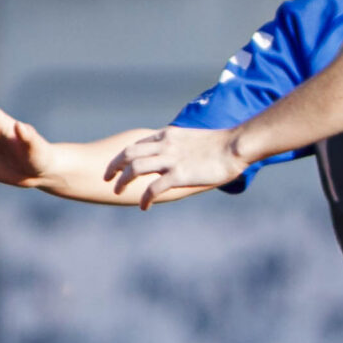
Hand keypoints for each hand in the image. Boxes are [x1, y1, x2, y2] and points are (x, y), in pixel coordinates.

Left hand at [105, 127, 244, 208]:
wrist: (236, 145)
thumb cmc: (220, 144)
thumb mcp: (191, 139)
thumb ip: (178, 145)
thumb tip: (173, 153)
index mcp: (166, 135)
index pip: (136, 144)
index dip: (122, 156)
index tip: (115, 166)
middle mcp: (164, 145)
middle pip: (128, 154)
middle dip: (113, 167)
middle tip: (107, 179)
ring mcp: (170, 160)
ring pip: (135, 168)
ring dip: (123, 181)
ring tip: (118, 192)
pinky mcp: (179, 175)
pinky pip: (154, 188)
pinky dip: (144, 198)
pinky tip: (144, 207)